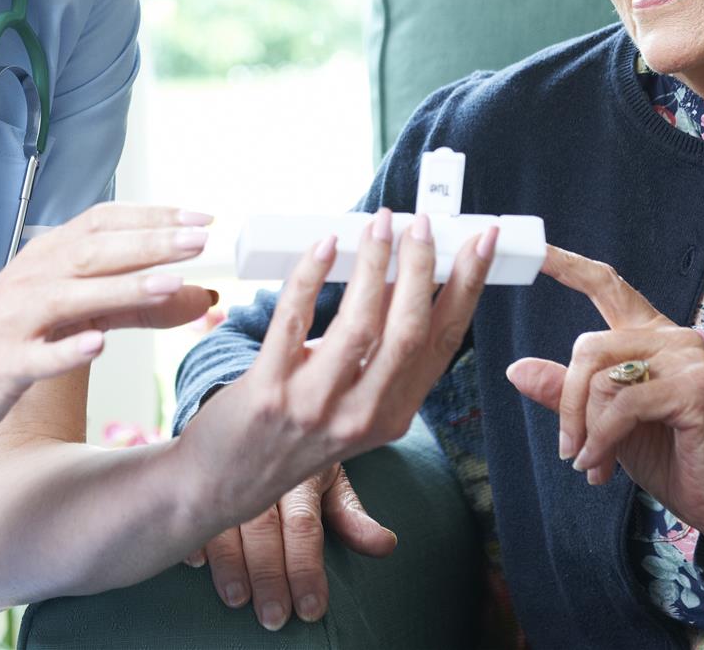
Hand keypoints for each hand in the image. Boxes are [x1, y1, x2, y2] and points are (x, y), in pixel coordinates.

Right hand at [0, 203, 217, 443]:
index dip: (152, 216)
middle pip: (94, 252)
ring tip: (170, 282)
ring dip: (122, 288)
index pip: (103, 223)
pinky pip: (37, 357)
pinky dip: (66, 350)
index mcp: (48, 257)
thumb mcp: (75, 312)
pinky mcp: (4, 365)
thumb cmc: (10, 337)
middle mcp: (32, 280)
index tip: (201, 217)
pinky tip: (97, 346)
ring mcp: (16, 321)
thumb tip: (202, 294)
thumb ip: (135, 303)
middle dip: (149, 243)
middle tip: (199, 240)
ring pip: (72, 298)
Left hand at [176, 209, 496, 554]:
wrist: (223, 481)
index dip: (468, 286)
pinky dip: (311, 276)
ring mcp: (315, 406)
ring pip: (360, 324)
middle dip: (422, 267)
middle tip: (422, 222)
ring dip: (374, 265)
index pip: (444, 341)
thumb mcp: (354, 408)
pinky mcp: (268, 392)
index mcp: (394, 414)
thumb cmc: (294, 433)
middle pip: (410, 329)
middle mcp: (362, 415)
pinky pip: (293, 320)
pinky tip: (324, 245)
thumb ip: (381, 357)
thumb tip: (405, 277)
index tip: (481, 240)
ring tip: (381, 224)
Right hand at [180, 464, 393, 629]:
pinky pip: (190, 503)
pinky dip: (193, 533)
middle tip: (274, 617)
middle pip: (264, 529)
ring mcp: (227, 474)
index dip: (306, 569)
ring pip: (226, 520)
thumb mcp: (328, 478)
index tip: (311, 608)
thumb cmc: (295, 457)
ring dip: (230, 563)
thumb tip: (386, 546)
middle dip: (269, 576)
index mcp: (298, 475)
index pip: (304, 527)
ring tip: (237, 599)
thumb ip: (351, 515)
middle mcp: (263, 475)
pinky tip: (195, 561)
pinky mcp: (197, 474)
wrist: (256, 407)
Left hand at [504, 245, 703, 562]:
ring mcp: (688, 359)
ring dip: (586, 429)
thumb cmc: (664, 456)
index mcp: (649, 336)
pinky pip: (623, 405)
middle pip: (588, 348)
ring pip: (602, 378)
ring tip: (590, 463)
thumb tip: (515, 369)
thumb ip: (565, 392)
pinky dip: (602, 439)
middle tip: (568, 449)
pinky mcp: (695, 388)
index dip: (570, 266)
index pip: (607, 286)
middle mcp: (671, 337)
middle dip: (568, 403)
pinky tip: (600, 466)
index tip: (535, 250)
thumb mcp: (602, 422)